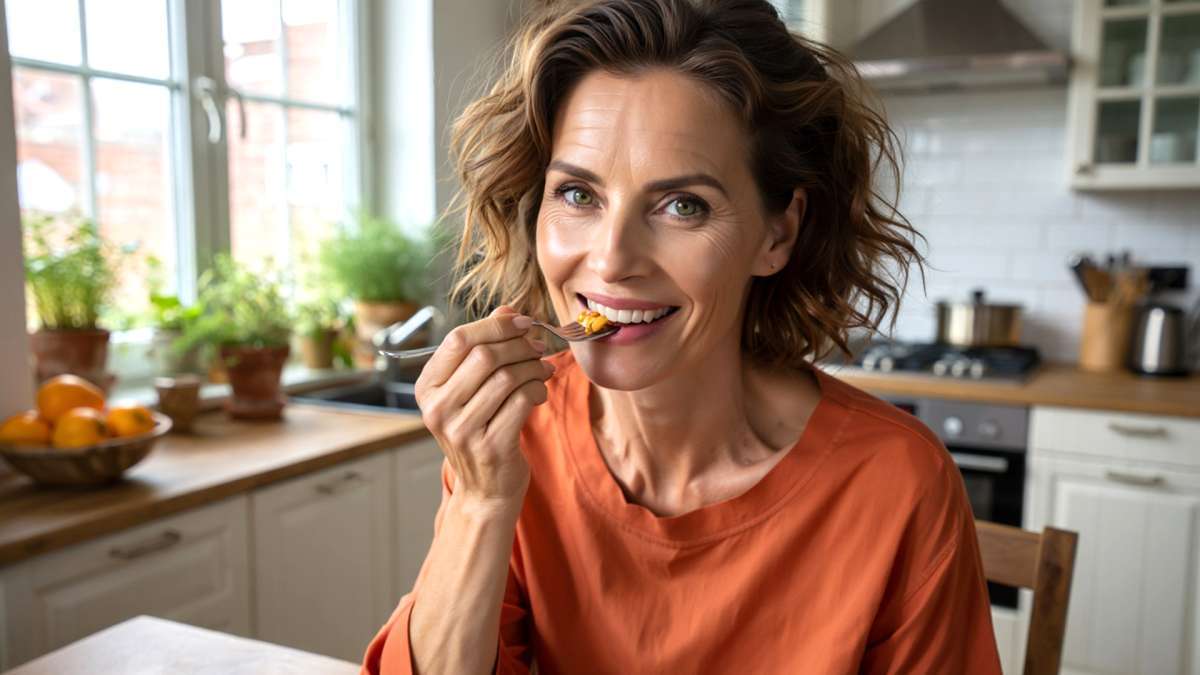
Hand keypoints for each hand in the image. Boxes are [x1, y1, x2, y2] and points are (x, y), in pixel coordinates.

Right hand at [414, 306, 553, 504]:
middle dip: (520, 345)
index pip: (459, 339)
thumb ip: (486, 346)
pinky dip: (538, 389)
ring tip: (545, 369)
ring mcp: (462, 430)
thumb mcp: (473, 388)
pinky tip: (540, 392)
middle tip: (540, 347)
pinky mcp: (490, 447)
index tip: (524, 322)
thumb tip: (509, 309)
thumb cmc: (480, 429)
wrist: (485, 489)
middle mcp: (437, 409)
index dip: (496, 324)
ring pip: (507, 377)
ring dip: (534, 367)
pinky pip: (522, 401)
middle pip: (485, 355)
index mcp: (427, 388)